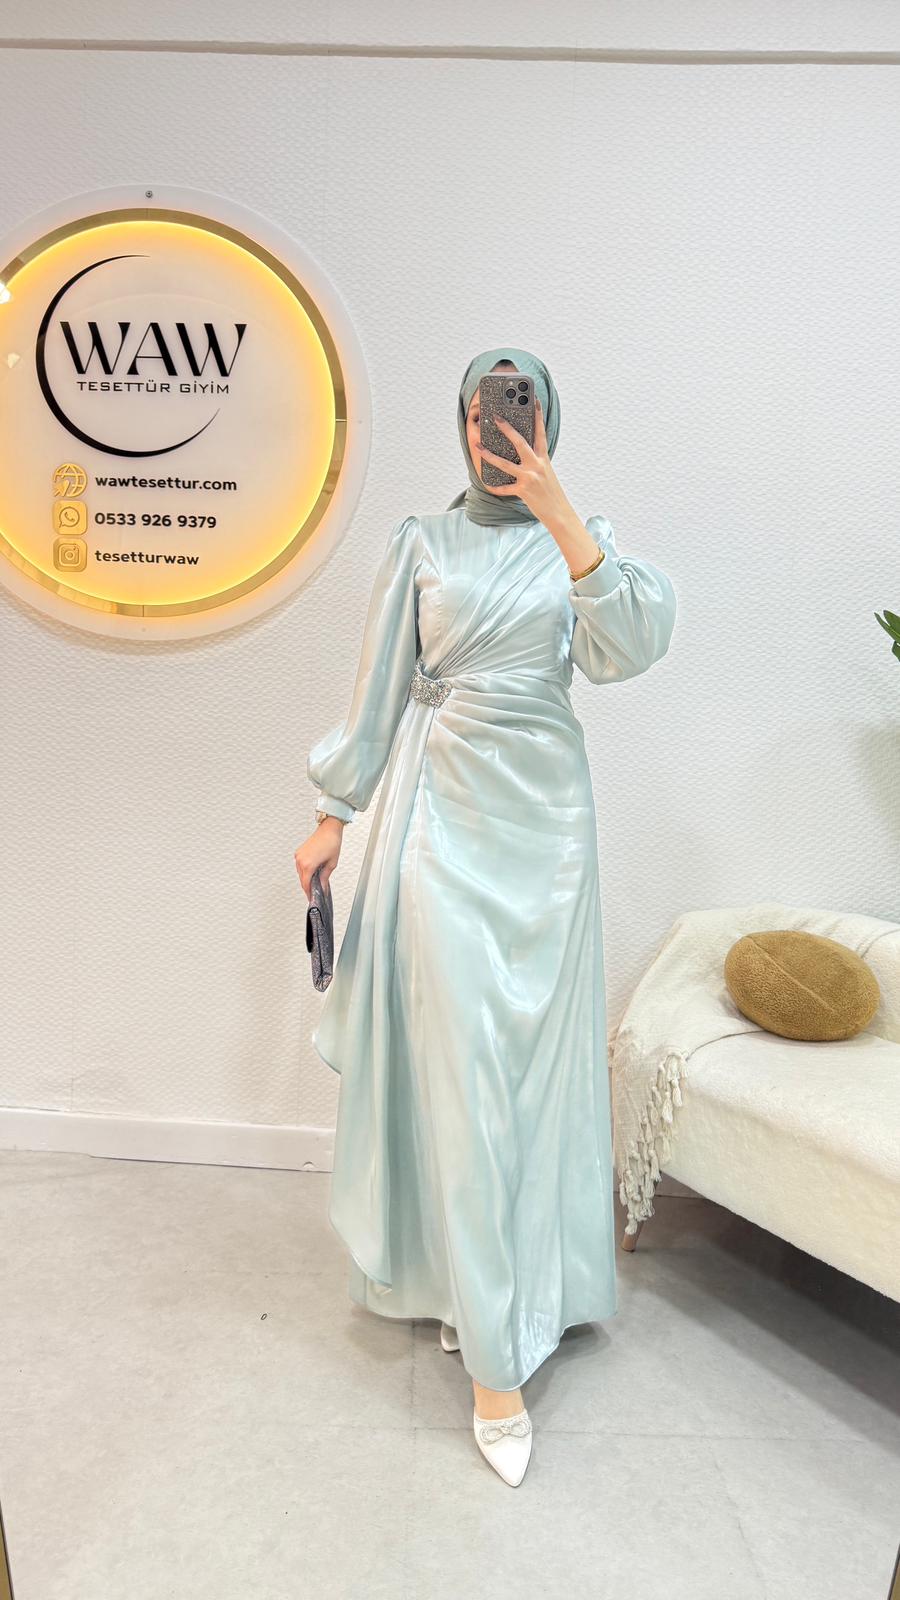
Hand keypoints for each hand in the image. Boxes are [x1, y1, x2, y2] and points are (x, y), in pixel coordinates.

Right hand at [294, 817, 342, 897]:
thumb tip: (323, 887)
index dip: (309, 893)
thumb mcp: (331, 864)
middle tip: (315, 892)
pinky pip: (299, 866)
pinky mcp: (299, 852)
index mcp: (308, 865)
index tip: (312, 898)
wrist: (329, 829)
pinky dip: (304, 870)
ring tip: (315, 882)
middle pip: (302, 879)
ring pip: (300, 873)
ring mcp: (299, 855)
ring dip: (306, 878)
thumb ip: (325, 878)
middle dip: (308, 886)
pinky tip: (312, 872)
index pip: (306, 884)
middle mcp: (301, 860)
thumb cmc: (331, 843)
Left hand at [473, 398, 572, 526]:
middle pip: (520, 442)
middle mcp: (537, 465)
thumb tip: (523, 454)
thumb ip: (536, 462)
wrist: (560, 513)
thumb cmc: (552, 493)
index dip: (538, 415)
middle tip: (495, 417)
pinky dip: (495, 487)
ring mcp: (530, 478)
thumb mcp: (547, 473)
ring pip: (505, 464)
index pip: (540, 433)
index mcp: (544, 459)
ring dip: (489, 455)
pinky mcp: (523, 491)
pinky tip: (486, 482)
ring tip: (478, 446)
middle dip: (507, 428)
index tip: (533, 400)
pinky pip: (505, 488)